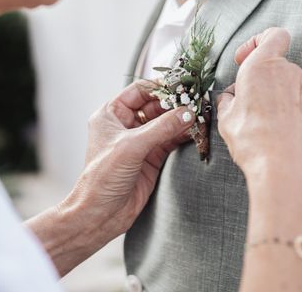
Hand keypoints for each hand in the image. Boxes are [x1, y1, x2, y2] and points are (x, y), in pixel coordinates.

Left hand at [69, 81, 194, 238]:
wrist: (100, 214)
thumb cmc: (101, 178)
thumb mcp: (131, 147)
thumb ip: (161, 128)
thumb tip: (186, 113)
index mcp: (110, 115)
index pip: (139, 91)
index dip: (160, 88)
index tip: (181, 86)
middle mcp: (125, 126)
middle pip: (155, 106)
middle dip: (175, 104)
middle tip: (196, 102)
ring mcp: (139, 142)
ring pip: (165, 123)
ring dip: (182, 120)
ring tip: (200, 115)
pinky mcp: (151, 158)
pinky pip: (171, 140)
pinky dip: (183, 136)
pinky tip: (196, 131)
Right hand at [216, 28, 301, 176]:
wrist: (285, 169)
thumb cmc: (252, 141)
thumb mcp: (225, 119)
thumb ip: (229, 100)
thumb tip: (231, 98)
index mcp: (261, 67)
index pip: (272, 35)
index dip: (258, 42)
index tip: (245, 59)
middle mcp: (289, 72)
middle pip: (279, 67)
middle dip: (265, 82)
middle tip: (250, 106)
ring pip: (293, 87)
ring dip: (282, 100)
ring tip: (270, 127)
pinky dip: (299, 115)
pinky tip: (289, 135)